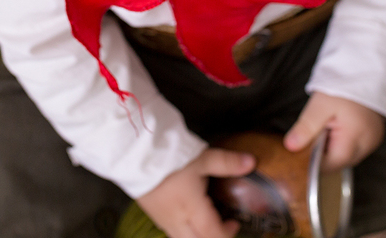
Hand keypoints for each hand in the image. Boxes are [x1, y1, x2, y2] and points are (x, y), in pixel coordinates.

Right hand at [136, 147, 254, 237]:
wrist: (134, 155)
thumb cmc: (169, 158)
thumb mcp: (202, 158)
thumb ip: (227, 162)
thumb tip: (252, 162)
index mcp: (192, 210)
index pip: (213, 235)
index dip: (227, 233)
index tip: (235, 222)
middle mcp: (178, 221)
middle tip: (224, 225)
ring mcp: (163, 220)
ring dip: (198, 235)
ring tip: (207, 220)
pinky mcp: (154, 215)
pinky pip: (173, 232)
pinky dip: (185, 231)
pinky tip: (187, 215)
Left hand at [284, 92, 384, 170]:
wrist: (365, 71)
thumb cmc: (343, 86)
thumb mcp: (320, 106)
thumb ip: (306, 128)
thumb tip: (291, 147)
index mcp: (354, 139)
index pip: (329, 165)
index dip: (312, 161)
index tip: (301, 149)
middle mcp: (367, 145)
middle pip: (338, 163)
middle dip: (322, 153)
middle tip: (316, 131)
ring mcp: (372, 142)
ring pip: (346, 156)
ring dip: (332, 147)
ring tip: (328, 126)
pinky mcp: (373, 137)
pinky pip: (354, 148)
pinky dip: (342, 142)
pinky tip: (337, 126)